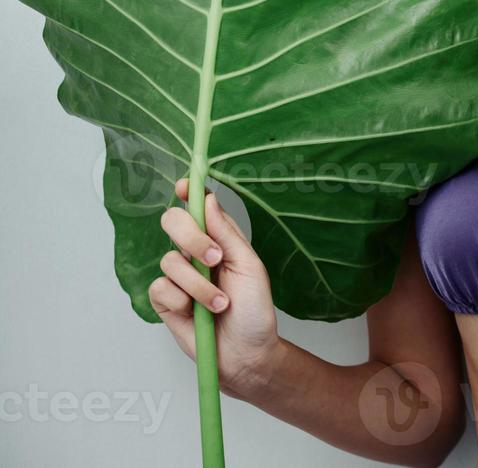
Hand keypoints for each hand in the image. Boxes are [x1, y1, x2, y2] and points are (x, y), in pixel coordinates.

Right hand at [150, 177, 281, 399]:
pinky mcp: (165, 302)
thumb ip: (227, 234)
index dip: (188, 194)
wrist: (246, 353)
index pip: (198, 210)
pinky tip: (198, 314)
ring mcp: (179, 278)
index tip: (185, 186)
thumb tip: (209, 199)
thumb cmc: (254, 310)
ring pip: (170, 261)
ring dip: (198, 285)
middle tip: (215, 258)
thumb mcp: (249, 267)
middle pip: (173, 223)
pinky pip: (160, 288)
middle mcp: (195, 254)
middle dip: (191, 237)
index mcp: (219, 241)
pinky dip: (182, 301)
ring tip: (220, 303)